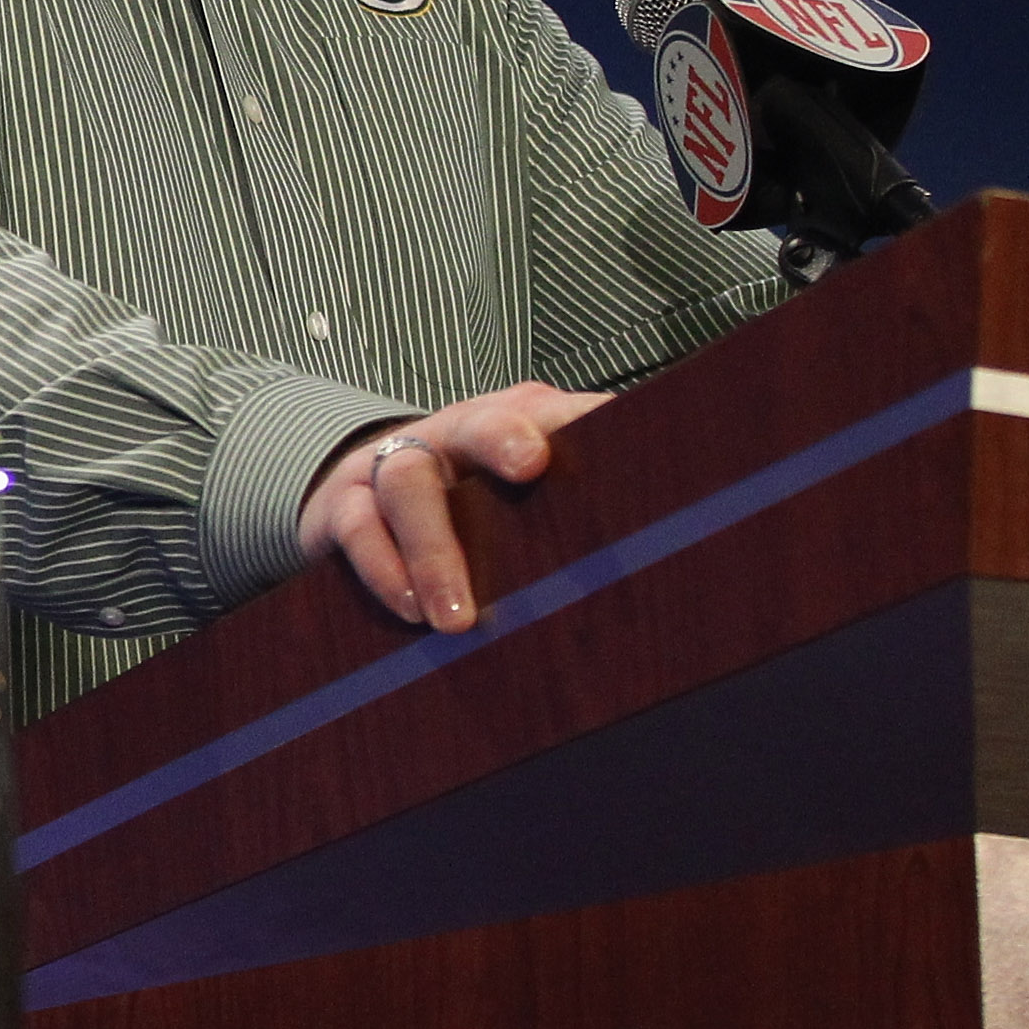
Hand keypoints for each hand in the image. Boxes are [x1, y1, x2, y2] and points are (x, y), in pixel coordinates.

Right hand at [297, 383, 606, 631]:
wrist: (359, 501)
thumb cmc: (467, 507)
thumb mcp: (528, 496)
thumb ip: (587, 496)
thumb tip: (686, 511)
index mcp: (509, 425)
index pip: (547, 410)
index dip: (576, 415)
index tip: (603, 432)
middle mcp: (451, 436)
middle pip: (476, 422)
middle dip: (501, 438)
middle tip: (530, 466)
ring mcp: (392, 465)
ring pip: (407, 483)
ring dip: (434, 550)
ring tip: (457, 618)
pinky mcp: (343, 506)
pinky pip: (355, 528)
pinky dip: (383, 568)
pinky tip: (409, 609)